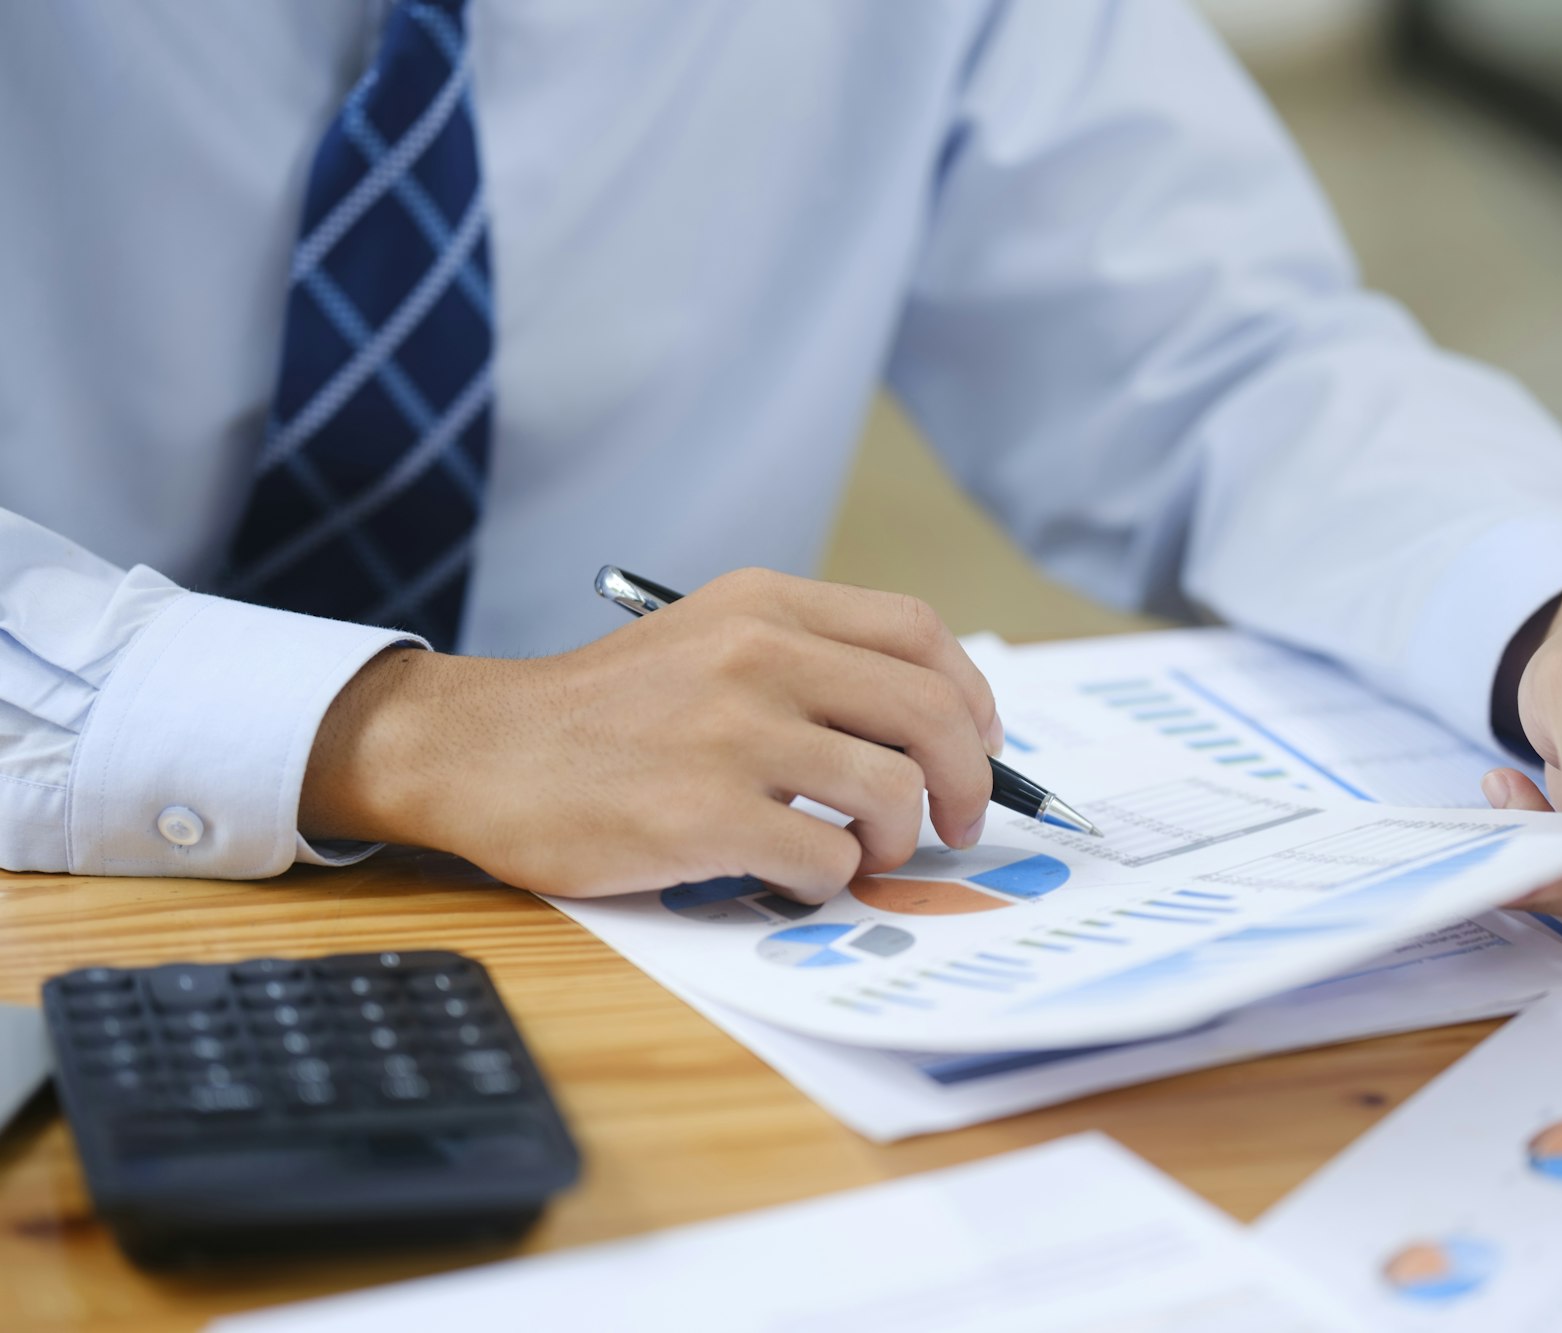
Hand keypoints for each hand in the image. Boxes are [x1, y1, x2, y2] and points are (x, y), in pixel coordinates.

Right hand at [299, 568, 1001, 899]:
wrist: (477, 750)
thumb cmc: (601, 712)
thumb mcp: (707, 640)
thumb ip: (806, 661)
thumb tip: (927, 726)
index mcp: (766, 605)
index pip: (918, 634)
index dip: (971, 696)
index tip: (978, 743)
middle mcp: (758, 655)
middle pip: (930, 714)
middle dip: (967, 781)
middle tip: (953, 822)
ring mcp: (732, 734)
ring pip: (893, 792)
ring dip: (897, 840)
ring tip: (862, 854)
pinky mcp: (704, 816)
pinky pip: (828, 860)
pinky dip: (830, 882)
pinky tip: (791, 877)